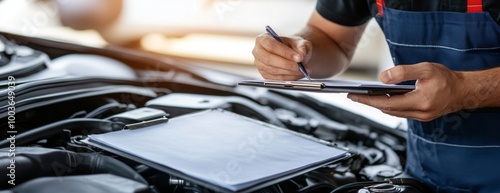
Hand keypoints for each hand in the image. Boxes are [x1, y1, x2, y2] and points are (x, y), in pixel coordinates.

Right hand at [252, 33, 311, 79]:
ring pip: (273, 71)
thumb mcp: (299, 42)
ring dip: (289, 72)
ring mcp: (259, 64)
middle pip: (269, 60)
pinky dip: (288, 78)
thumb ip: (302, 46)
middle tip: (299, 66)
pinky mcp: (264, 75)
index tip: (298, 57)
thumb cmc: (292, 45)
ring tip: (302, 71)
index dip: (284, 52)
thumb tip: (301, 54)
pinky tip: (297, 75)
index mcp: (262, 39)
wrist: (291, 53)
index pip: (271, 45)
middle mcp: (257, 52)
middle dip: (286, 64)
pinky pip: (275, 79)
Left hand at [347, 62, 466, 121]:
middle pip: (387, 109)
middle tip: (353, 96)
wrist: (465, 91)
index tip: (353, 96)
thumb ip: (403, 72)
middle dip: (369, 102)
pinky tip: (381, 98)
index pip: (387, 103)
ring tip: (363, 96)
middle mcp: (419, 113)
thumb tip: (382, 78)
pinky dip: (389, 106)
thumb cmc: (446, 78)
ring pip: (393, 113)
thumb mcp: (425, 69)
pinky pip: (400, 113)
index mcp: (420, 102)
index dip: (368, 100)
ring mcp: (420, 117)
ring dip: (378, 105)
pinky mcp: (421, 117)